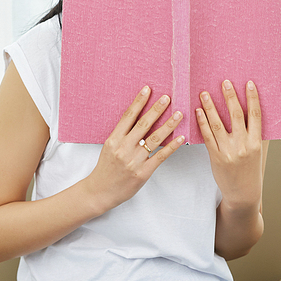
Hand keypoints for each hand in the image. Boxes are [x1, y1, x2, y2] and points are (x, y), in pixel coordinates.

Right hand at [85, 86, 184, 212]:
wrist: (100, 191)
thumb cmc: (106, 168)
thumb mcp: (109, 147)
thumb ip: (122, 135)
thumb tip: (138, 118)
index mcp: (114, 139)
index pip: (128, 116)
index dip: (139, 102)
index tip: (147, 89)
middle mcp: (124, 148)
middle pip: (143, 124)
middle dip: (157, 109)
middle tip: (167, 97)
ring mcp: (134, 160)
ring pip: (154, 138)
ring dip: (168, 125)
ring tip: (179, 114)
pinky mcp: (143, 172)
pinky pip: (160, 156)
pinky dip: (172, 146)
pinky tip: (180, 138)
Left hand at [196, 80, 262, 209]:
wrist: (243, 193)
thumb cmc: (251, 171)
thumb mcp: (258, 152)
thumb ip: (256, 133)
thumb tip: (254, 112)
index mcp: (256, 142)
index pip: (255, 115)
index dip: (252, 98)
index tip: (249, 83)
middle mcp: (243, 145)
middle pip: (236, 115)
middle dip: (230, 97)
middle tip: (224, 82)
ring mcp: (228, 151)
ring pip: (218, 124)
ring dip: (210, 106)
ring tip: (204, 93)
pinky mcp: (216, 157)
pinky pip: (207, 136)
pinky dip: (202, 122)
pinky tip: (198, 112)